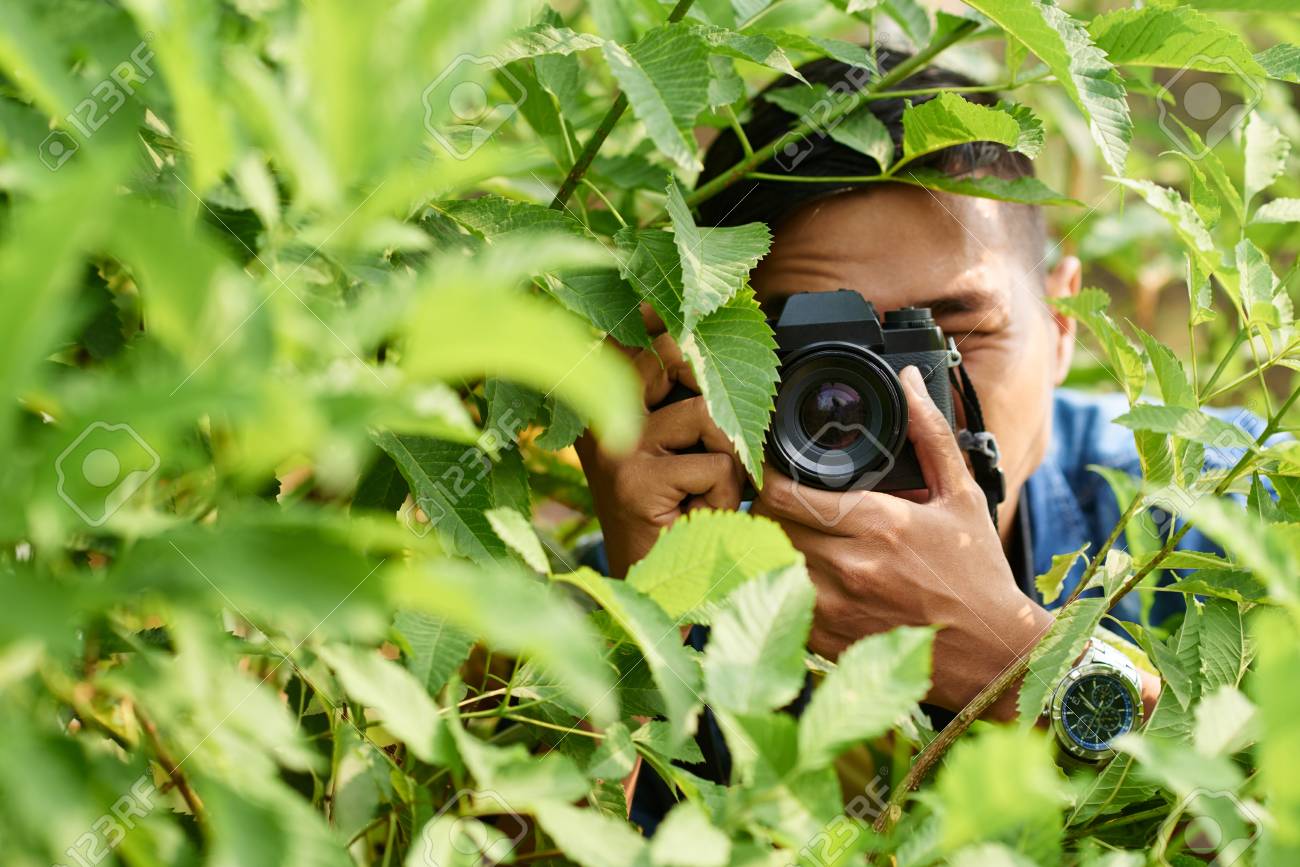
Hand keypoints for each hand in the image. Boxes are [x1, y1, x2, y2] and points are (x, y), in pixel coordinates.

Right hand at [576, 311, 742, 577]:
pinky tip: (695, 517)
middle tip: (718, 442)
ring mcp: (616, 446)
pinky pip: (713, 465)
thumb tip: (711, 344)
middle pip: (677, 358)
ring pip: (708, 416)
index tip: (668, 308)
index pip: (639, 337)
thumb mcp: (676, 448)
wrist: (647, 590)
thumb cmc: (673, 516)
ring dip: (726, 462)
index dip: (666, 319)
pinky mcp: (635, 479)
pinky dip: (722, 496)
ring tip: (702, 495)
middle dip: (714, 394)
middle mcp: (602, 415)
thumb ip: (686, 399)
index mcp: (610, 402)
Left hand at [752, 365, 1052, 718]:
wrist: (993, 654)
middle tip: (775, 498)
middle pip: (767, 524)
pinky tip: (791, 573)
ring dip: (767, 545)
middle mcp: (850, 565)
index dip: (766, 476)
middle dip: (764, 507)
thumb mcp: (961, 495)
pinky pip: (776, 603)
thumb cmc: (977, 573)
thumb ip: (930, 434)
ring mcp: (835, 607)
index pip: (784, 492)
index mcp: (879, 523)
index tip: (771, 468)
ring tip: (782, 532)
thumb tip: (910, 381)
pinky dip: (775, 585)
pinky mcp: (827, 640)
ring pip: (766, 562)